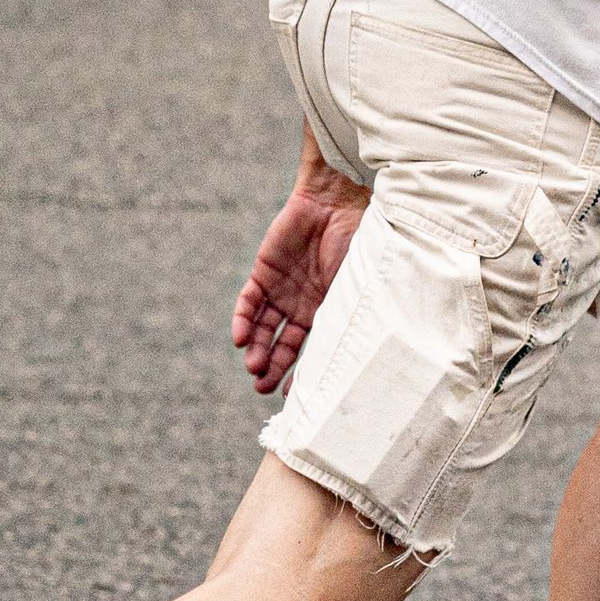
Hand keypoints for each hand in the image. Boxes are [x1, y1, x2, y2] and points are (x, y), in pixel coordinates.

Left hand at [232, 144, 368, 391]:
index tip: (293, 398)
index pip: (310, 352)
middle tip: (262, 387)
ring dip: (255, 348)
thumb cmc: (359, 241)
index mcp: (328, 312)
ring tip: (253, 367)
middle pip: (281, 345)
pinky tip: (240, 339)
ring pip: (261, 328)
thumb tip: (356, 360)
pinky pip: (248, 302)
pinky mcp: (263, 273)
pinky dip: (242, 321)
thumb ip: (351, 317)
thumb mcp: (359, 286)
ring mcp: (281, 290)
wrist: (338, 201)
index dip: (300, 375)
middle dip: (271, 367)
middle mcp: (302, 306)